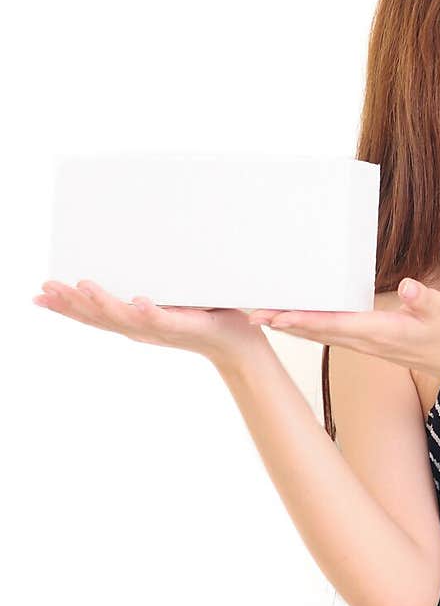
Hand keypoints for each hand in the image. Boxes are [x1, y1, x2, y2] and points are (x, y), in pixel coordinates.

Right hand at [32, 280, 267, 362]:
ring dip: (103, 303)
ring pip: (125, 318)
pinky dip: (150, 311)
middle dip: (71, 304)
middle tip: (46, 288)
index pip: (92, 315)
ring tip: (82, 288)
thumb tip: (127, 264)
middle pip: (99, 317)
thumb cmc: (200, 315)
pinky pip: (164, 319)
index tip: (39, 296)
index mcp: (132, 322)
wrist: (234, 341)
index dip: (64, 307)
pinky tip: (138, 302)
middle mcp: (141, 328)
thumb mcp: (164, 300)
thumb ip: (143, 288)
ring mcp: (161, 328)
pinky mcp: (184, 326)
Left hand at [246, 278, 439, 377]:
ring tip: (261, 316)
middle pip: (316, 332)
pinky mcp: (363, 342)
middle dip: (283, 324)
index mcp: (378, 332)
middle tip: (251, 315)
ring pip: (318, 335)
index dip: (304, 320)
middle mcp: (363, 341)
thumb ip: (423, 300)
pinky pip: (327, 334)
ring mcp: (361, 344)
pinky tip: (291, 320)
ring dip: (289, 327)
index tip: (277, 316)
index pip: (333, 325)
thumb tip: (408, 288)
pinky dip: (305, 327)